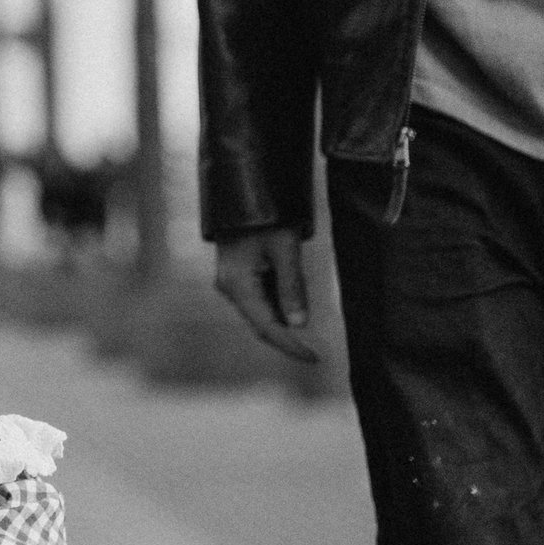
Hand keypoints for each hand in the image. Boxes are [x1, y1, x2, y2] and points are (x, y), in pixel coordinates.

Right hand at [213, 227, 316, 367]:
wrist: (243, 188)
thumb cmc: (264, 214)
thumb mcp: (285, 250)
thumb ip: (292, 288)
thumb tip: (299, 324)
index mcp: (238, 285)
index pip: (267, 328)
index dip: (291, 346)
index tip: (314, 357)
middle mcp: (229, 288)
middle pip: (261, 324)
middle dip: (287, 337)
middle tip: (313, 350)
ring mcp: (231, 281)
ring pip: (260, 312)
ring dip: (283, 320)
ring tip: (307, 318)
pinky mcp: (236, 274)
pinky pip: (258, 298)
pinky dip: (277, 304)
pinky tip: (292, 299)